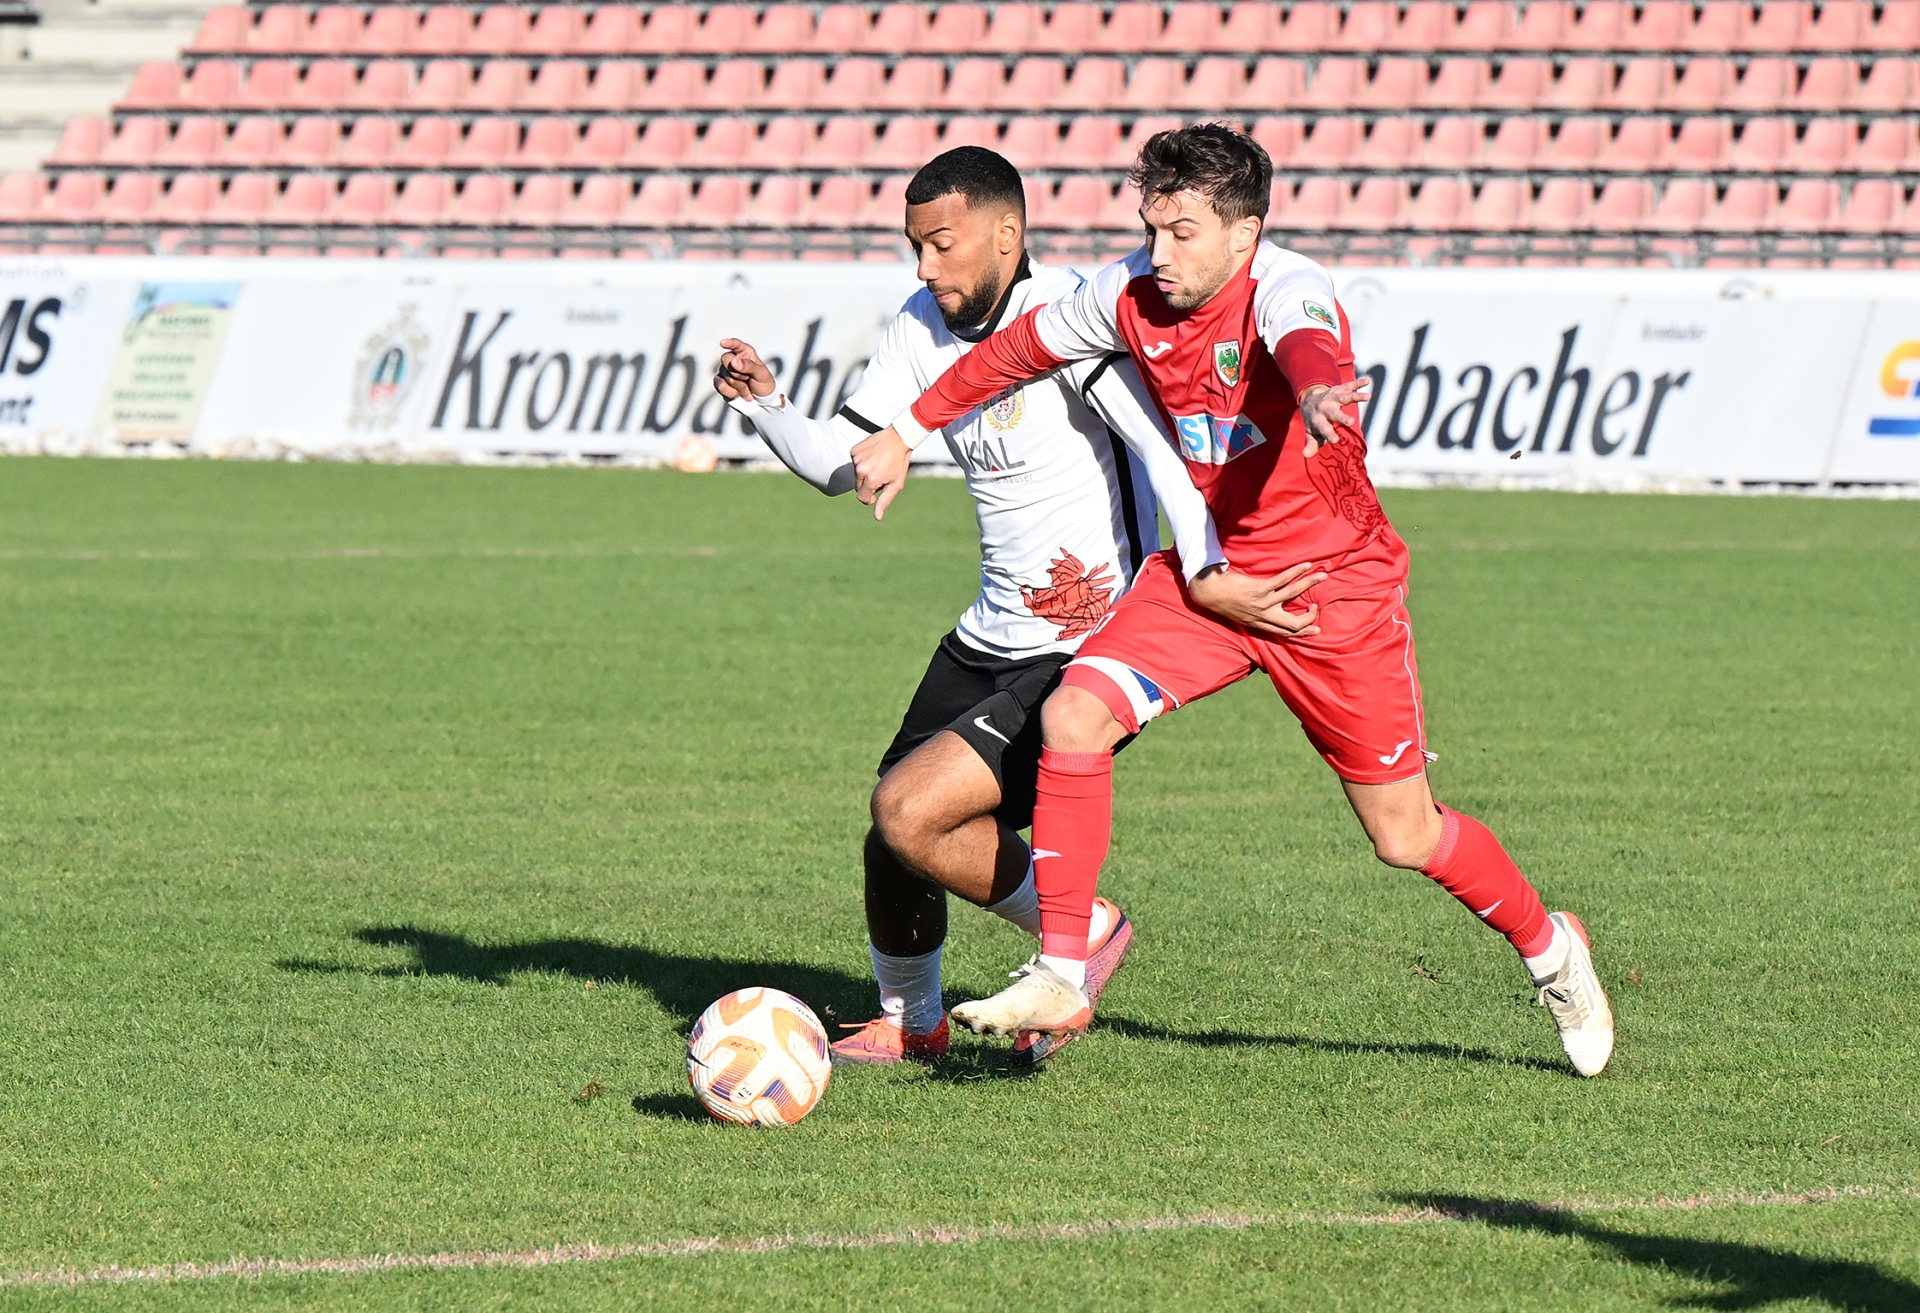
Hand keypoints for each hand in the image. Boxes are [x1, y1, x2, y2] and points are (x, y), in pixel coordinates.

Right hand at [714, 337, 775, 401]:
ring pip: (725, 376)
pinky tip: (738, 393)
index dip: (729, 343)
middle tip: (749, 378)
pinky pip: (720, 386)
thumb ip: (749, 366)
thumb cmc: (763, 383)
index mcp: (745, 352)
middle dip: (738, 373)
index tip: (723, 343)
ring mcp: (725, 370)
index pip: (736, 344)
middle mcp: (734, 359)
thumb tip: (734, 361)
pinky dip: (731, 392)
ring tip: (747, 387)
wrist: (760, 400)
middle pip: (726, 360)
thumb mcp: (762, 374)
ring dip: (739, 386)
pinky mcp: (720, 382)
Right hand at [851, 426, 910, 520]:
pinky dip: (862, 461)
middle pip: (858, 486)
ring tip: (878, 463)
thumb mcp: (895, 484)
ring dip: (865, 472)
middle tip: (881, 475)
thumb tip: (877, 517)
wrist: (898, 438)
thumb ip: (884, 501)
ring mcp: (856, 459)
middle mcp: (860, 470)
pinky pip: (855, 462)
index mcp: (871, 480)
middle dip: (868, 484)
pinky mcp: (853, 451)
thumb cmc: (899, 462)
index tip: (879, 492)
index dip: (871, 497)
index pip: (862, 497)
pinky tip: (873, 456)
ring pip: (856, 474)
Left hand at [1187, 561, 1327, 639]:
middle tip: (1317, 607)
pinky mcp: (1259, 589)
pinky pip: (1283, 580)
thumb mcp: (1242, 617)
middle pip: (1293, 623)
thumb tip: (1271, 614)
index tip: (1316, 627)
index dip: (1304, 632)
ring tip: (1322, 576)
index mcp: (1260, 625)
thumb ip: (1257, 618)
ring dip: (1309, 584)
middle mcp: (1263, 617)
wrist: (1210, 593)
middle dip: (1310, 617)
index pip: (1287, 633)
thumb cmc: (1225, 602)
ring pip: (1293, 595)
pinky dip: (1296, 572)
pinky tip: (1306, 565)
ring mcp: (1262, 603)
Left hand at [1299, 378, 1371, 457]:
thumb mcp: (1311, 433)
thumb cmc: (1314, 421)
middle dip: (1342, 417)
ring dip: (1355, 396)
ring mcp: (1332, 397)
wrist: (1309, 400)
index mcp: (1317, 420)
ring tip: (1368, 396)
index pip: (1323, 429)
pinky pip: (1349, 385)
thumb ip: (1311, 444)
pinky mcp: (1338, 389)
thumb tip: (1305, 455)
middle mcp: (1324, 408)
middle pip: (1334, 413)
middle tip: (1351, 422)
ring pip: (1344, 397)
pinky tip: (1368, 380)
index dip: (1329, 434)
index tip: (1335, 440)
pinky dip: (1358, 383)